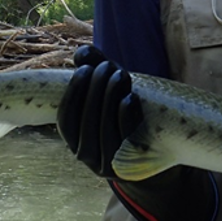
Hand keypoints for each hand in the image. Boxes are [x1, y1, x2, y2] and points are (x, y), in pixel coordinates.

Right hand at [56, 45, 217, 220]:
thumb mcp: (108, 91)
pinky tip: (130, 98)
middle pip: (86, 124)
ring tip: (120, 74)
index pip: (66, 119)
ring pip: (104, 133)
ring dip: (110, 101)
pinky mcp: (130, 167)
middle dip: (94, 91)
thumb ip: (94, 69)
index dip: (72, 94)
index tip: (83, 68)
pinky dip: (126, 118)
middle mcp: (86, 156)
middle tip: (106, 66)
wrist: (155, 150)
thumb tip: (81, 53)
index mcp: (75, 139)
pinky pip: (125, 142)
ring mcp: (108, 165)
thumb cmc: (124, 114)